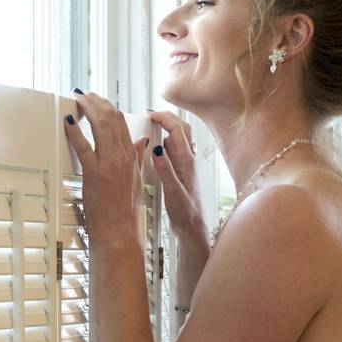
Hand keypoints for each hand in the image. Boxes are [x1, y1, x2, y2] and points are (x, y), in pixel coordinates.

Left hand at [62, 91, 148, 244]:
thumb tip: (143, 143)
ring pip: (101, 124)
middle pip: (112, 117)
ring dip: (88, 107)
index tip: (99, 101)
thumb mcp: (137, 181)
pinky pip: (83, 146)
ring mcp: (110, 164)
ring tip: (78, 99)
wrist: (120, 233)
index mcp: (133, 157)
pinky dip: (75, 131)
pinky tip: (68, 121)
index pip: (123, 123)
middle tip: (85, 94)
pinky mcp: (95, 173)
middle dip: (97, 101)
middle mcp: (123, 156)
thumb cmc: (125, 213)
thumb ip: (139, 159)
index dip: (109, 107)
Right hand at [144, 110, 205, 243]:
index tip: (148, 115)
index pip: (177, 129)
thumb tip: (156, 149)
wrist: (192, 227)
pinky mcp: (179, 170)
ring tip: (149, 126)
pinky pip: (172, 149)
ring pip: (177, 137)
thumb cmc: (186, 212)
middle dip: (166, 117)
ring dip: (165, 127)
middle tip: (149, 115)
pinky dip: (163, 141)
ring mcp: (184, 163)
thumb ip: (165, 170)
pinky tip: (152, 147)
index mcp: (186, 161)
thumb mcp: (173, 191)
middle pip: (181, 128)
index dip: (163, 118)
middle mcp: (187, 159)